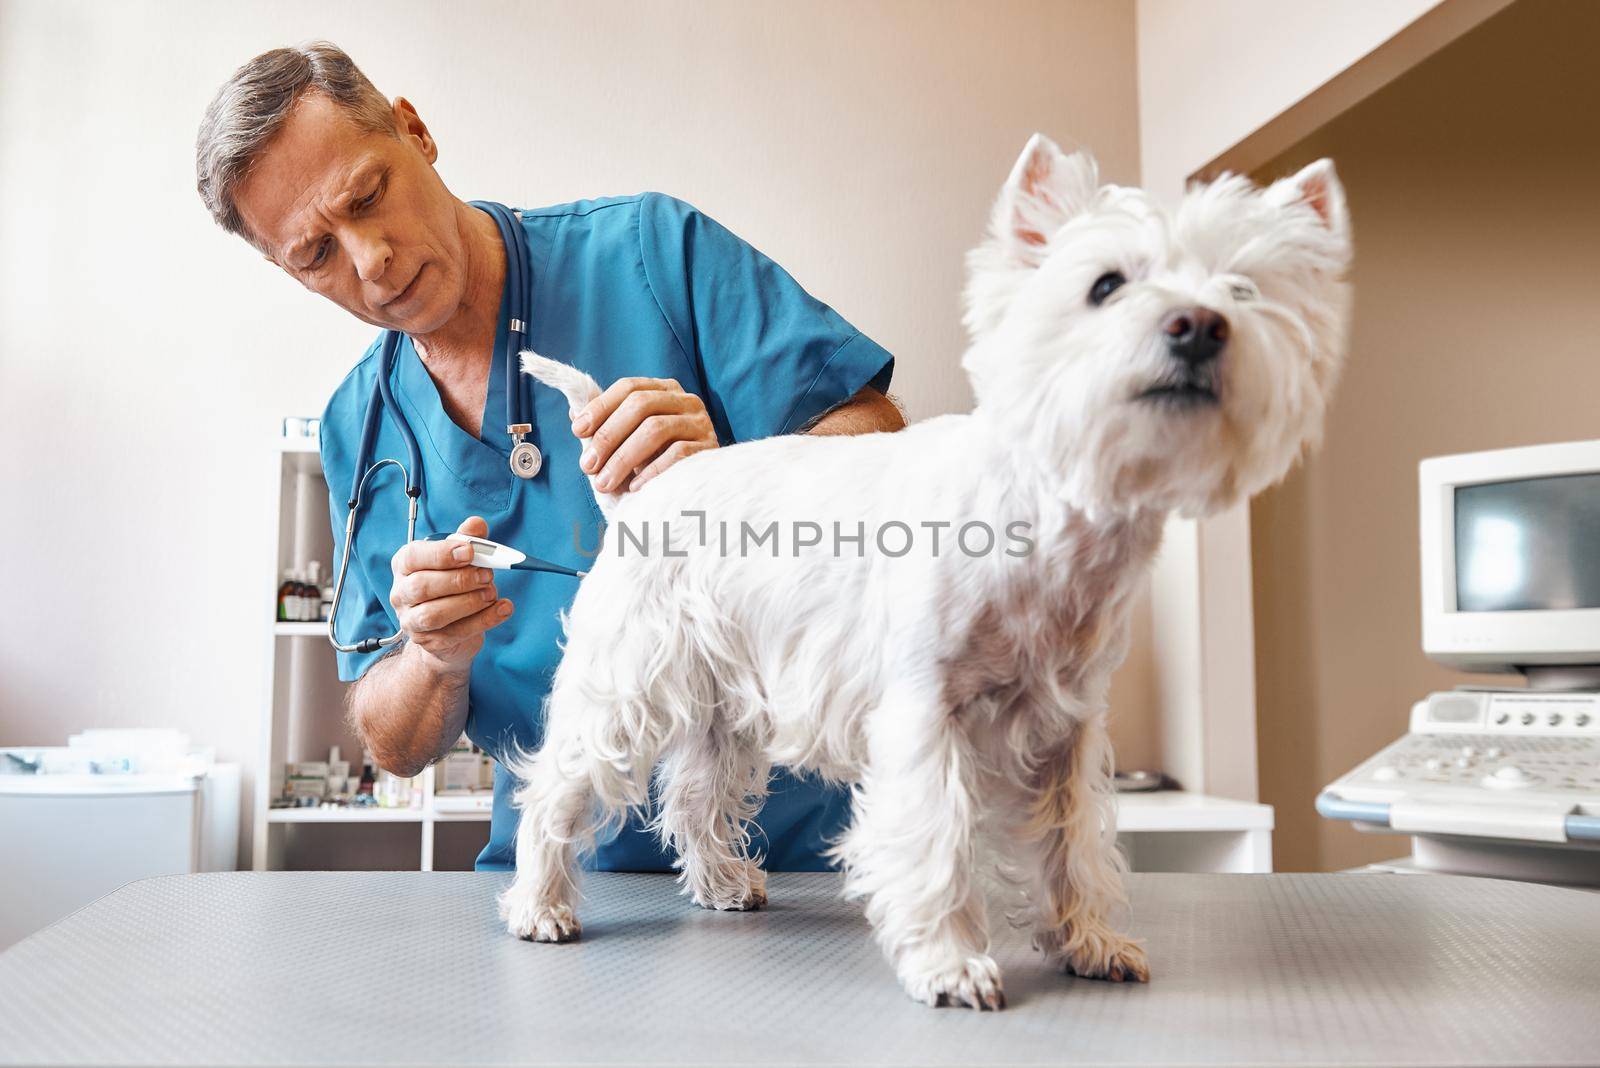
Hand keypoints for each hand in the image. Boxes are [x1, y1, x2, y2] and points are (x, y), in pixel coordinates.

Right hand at [388, 515, 512, 672]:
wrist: (448, 629)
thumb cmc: (451, 585)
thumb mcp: (460, 558)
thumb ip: (468, 540)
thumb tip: (476, 524)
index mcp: (405, 565)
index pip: (413, 557)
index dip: (441, 554)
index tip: (469, 552)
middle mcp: (401, 593)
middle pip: (422, 586)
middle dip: (459, 580)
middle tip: (487, 575)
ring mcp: (412, 621)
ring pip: (434, 614)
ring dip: (469, 602)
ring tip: (491, 593)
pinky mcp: (430, 642)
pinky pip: (456, 633)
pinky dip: (484, 620)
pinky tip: (502, 609)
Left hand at [571, 377, 717, 491]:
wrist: (696, 484)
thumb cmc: (657, 458)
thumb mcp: (631, 437)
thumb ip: (607, 423)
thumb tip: (574, 414)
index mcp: (664, 390)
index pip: (628, 387)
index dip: (600, 406)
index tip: (577, 431)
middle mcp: (685, 400)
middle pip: (640, 405)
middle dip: (608, 435)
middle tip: (587, 465)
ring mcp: (700, 423)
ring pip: (656, 429)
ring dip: (623, 458)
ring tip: (604, 482)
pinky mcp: (709, 448)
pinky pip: (678, 454)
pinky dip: (651, 470)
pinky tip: (634, 487)